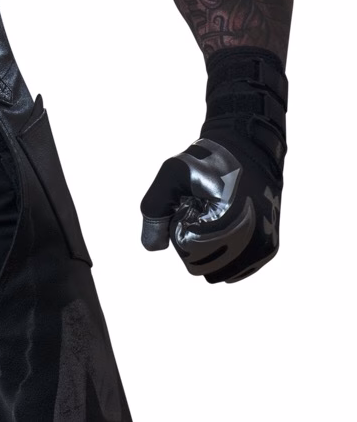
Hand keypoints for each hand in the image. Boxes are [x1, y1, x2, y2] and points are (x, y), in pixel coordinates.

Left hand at [140, 134, 280, 282]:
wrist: (249, 149)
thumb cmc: (208, 161)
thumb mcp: (172, 173)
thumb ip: (155, 208)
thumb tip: (152, 247)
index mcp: (226, 224)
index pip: (186, 250)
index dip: (180, 223)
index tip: (192, 201)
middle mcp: (248, 242)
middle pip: (200, 265)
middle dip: (194, 240)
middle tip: (203, 209)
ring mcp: (260, 250)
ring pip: (217, 272)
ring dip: (210, 250)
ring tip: (217, 217)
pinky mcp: (267, 251)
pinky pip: (234, 271)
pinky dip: (225, 255)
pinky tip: (229, 226)